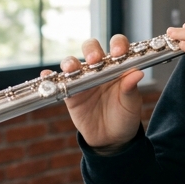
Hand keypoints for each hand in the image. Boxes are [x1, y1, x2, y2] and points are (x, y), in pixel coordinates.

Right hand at [57, 35, 144, 150]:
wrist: (111, 139)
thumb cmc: (125, 117)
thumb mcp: (131, 105)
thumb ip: (131, 89)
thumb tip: (137, 73)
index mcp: (118, 67)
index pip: (118, 47)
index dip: (117, 44)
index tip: (118, 52)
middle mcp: (99, 69)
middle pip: (92, 49)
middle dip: (91, 50)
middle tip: (94, 60)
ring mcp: (83, 80)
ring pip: (73, 63)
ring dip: (70, 62)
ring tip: (71, 68)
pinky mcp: (70, 93)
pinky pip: (58, 82)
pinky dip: (50, 77)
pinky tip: (47, 76)